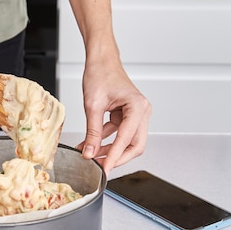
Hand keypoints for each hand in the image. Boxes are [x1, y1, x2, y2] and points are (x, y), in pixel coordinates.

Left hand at [77, 56, 150, 174]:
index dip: (114, 156)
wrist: (101, 60)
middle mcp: (142, 111)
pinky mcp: (127, 116)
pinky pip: (118, 134)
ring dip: (109, 151)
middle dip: (116, 158)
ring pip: (127, 142)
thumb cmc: (100, 74)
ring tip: (89, 156)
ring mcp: (136, 114)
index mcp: (137, 107)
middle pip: (134, 145)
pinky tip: (89, 145)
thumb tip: (89, 153)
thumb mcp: (92, 105)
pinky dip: (105, 141)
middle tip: (99, 168)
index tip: (103, 169)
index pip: (127, 139)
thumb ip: (92, 132)